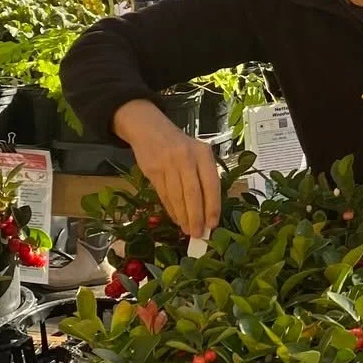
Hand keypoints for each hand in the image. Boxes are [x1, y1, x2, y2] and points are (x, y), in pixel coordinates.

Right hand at [113, 99, 222, 237]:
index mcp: (203, 154)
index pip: (211, 184)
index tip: (213, 224)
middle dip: (196, 216)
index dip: (212, 206)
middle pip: (193, 193)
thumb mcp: (197, 153)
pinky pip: (164, 195)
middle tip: (198, 233)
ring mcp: (168, 164)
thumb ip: (204, 176)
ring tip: (187, 229)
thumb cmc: (180, 146)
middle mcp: (187, 158)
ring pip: (177, 197)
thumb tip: (209, 209)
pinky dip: (171, 210)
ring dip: (183, 216)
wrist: (149, 129)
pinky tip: (176, 219)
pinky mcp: (153, 171)